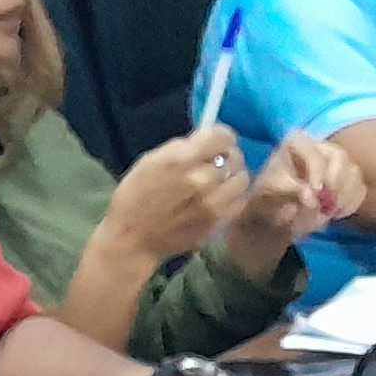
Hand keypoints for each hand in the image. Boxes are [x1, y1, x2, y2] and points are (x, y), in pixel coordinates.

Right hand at [103, 125, 252, 267]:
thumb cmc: (135, 196)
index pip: (223, 137)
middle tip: (217, 161)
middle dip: (226, 155)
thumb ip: (182, 148)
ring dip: (233, 175)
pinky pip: (239, 202)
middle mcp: (201, 180)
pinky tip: (221, 196)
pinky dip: (233, 196)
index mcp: (181, 160)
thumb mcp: (150, 161)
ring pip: (242, 179)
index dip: (222, 136)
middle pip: (234, 157)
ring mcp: (212, 205)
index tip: (218, 141)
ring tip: (221, 179)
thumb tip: (207, 139)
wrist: (133, 239)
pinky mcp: (218, 223)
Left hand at [218, 129, 362, 276]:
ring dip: (345, 195)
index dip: (318, 172)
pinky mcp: (347, 179)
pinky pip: (360, 188)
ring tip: (329, 212)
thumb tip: (312, 199)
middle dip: (336, 183)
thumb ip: (292, 193)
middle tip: (327, 205)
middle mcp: (320, 147)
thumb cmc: (268, 198)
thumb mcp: (271, 194)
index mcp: (297, 142)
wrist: (273, 214)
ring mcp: (337, 163)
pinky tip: (336, 213)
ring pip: (354, 173)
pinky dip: (351, 203)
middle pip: (341, 157)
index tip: (316, 193)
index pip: (314, 152)